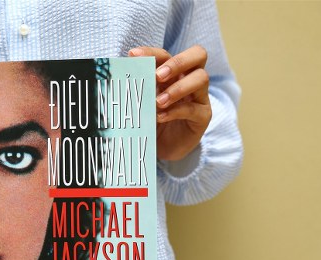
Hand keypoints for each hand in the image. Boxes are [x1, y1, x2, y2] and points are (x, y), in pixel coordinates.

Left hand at [129, 46, 211, 160]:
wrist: (161, 148)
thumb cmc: (150, 120)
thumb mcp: (142, 102)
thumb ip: (137, 87)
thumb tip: (117, 73)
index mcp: (173, 72)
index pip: (166, 54)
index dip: (151, 52)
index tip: (133, 55)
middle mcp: (189, 79)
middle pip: (198, 55)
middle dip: (177, 62)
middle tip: (158, 76)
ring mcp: (199, 96)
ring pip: (201, 79)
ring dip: (178, 88)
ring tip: (158, 102)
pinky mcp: (203, 116)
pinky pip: (194, 108)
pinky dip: (176, 111)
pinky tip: (160, 116)